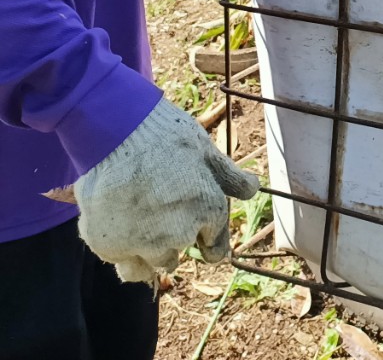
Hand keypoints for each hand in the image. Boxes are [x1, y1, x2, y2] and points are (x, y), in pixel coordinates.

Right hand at [75, 98, 258, 284]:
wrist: (118, 134)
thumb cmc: (167, 137)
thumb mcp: (206, 151)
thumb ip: (229, 177)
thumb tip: (252, 190)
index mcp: (208, 210)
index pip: (216, 244)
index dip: (209, 238)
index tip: (203, 236)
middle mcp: (180, 234)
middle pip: (180, 252)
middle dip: (177, 238)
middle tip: (164, 214)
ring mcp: (145, 244)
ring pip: (156, 264)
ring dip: (153, 253)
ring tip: (145, 229)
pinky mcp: (112, 249)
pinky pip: (126, 266)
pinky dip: (126, 255)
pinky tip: (124, 233)